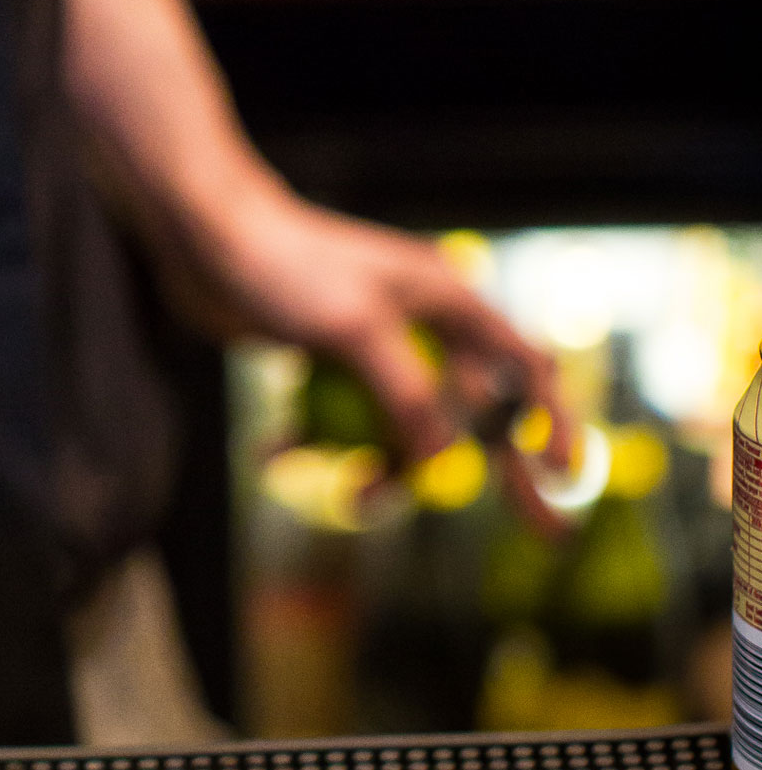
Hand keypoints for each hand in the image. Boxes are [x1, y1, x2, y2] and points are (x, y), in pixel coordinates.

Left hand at [155, 173, 568, 467]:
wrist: (207, 238)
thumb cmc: (287, 267)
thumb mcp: (357, 330)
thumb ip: (408, 395)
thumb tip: (445, 462)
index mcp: (449, 303)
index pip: (525, 367)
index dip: (553, 422)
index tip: (563, 476)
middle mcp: (423, 324)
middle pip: (474, 411)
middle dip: (491, 472)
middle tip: (538, 531)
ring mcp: (375, 345)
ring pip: (403, 426)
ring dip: (382, 467)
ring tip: (347, 498)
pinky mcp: (328, 361)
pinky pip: (342, 418)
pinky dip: (317, 441)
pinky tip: (276, 452)